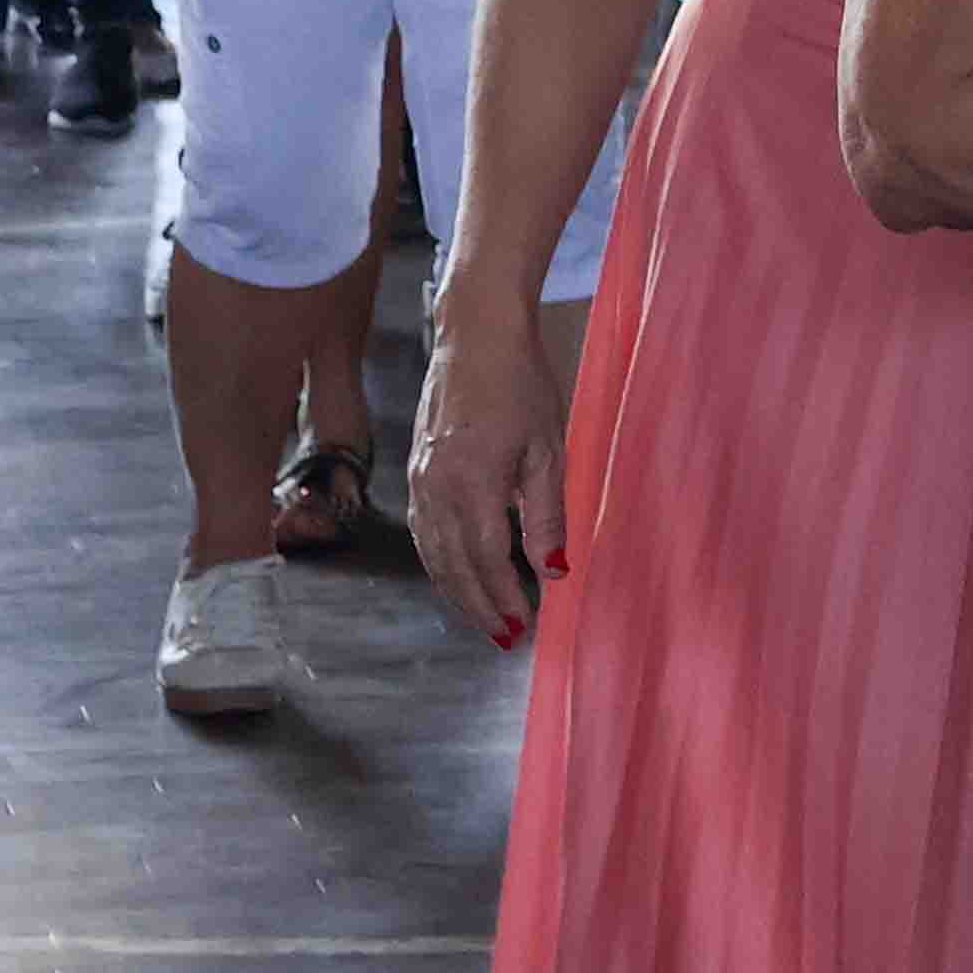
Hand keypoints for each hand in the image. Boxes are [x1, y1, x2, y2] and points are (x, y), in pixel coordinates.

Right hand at [407, 304, 567, 648]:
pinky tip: (460, 576)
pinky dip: (441, 563)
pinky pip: (425, 532)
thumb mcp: (547, 449)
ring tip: (486, 618)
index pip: (485, 559)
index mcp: (471, 480)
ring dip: (458, 592)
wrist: (475, 335)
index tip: (526, 625)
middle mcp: (436, 486)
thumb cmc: (520, 383)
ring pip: (433, 554)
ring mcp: (419, 479)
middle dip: (480, 606)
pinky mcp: (416, 471)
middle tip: (507, 637)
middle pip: (453, 566)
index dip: (504, 597)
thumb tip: (556, 571)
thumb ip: (547, 515)